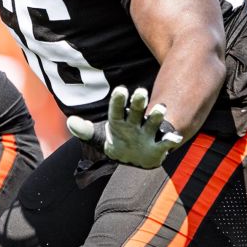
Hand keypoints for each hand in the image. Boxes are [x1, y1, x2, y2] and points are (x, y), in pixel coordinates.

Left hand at [66, 86, 183, 169]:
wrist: (136, 156)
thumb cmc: (116, 141)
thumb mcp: (98, 138)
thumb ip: (85, 131)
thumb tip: (71, 121)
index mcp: (119, 121)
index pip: (116, 109)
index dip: (118, 101)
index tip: (121, 90)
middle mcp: (134, 124)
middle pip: (136, 112)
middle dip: (138, 102)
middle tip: (140, 91)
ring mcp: (147, 134)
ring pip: (152, 123)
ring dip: (156, 116)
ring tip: (160, 108)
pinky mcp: (158, 147)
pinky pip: (165, 143)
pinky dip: (170, 141)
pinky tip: (175, 139)